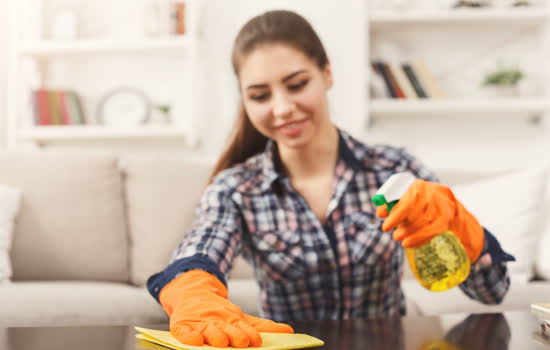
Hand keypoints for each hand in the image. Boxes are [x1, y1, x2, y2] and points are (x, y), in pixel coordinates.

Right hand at [160, 270, 292, 347]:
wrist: (192, 293)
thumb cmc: (219, 313)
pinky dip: (188, 336)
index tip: (256, 341)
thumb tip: (289, 331)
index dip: (249, 334)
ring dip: (214, 336)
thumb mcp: (241, 317)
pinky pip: (183, 332)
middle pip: (226, 330)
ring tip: (221, 342)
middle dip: (234, 336)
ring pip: (207, 331)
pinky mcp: (182, 324)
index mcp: (232, 319)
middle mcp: (216, 321)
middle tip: (241, 342)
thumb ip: (263, 326)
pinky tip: (194, 340)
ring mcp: (199, 322)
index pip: (242, 327)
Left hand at [376, 179, 483, 261]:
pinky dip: (417, 240)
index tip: (385, 227)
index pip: (406, 205)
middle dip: (402, 230)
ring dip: (408, 235)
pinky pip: (430, 233)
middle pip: (414, 218)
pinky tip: (408, 243)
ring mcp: (440, 210)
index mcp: (418, 188)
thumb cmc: (419, 198)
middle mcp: (431, 197)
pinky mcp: (444, 222)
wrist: (446, 201)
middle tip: (395, 235)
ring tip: (400, 238)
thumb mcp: (405, 196)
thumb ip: (391, 203)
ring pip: (422, 227)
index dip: (394, 218)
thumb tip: (380, 213)